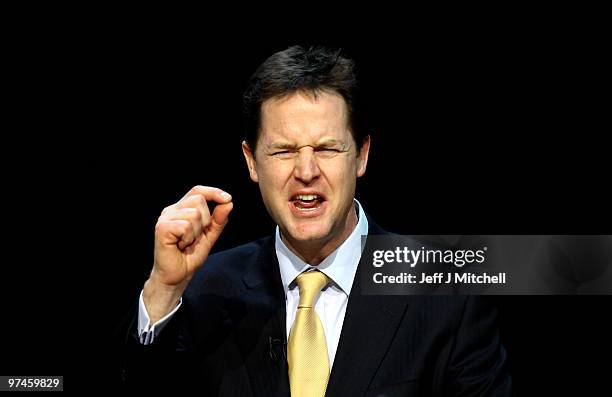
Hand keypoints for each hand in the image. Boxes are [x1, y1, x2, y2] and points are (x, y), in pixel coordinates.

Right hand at [143, 186, 232, 322]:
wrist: (177, 276)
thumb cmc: (189, 256)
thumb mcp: (209, 236)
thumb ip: (218, 220)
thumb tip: (228, 203)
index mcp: (181, 209)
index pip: (198, 190)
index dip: (213, 192)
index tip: (228, 199)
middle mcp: (171, 210)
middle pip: (199, 200)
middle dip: (206, 220)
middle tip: (196, 237)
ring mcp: (165, 218)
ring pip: (194, 214)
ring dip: (196, 232)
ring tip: (187, 243)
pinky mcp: (162, 228)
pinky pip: (186, 225)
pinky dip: (189, 238)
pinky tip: (181, 245)